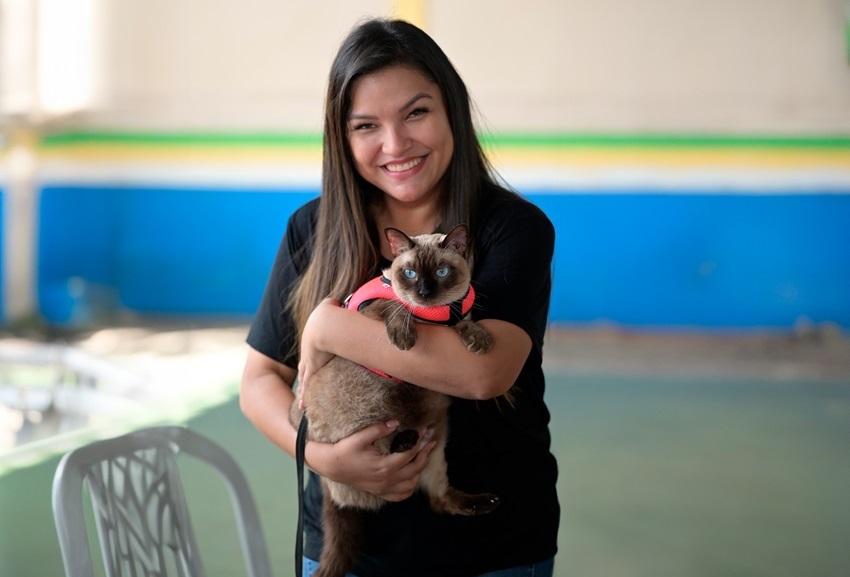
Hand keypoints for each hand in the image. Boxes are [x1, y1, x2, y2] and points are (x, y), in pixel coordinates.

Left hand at [297, 297, 339, 405]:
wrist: (324, 325)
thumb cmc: (330, 315)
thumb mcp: (330, 305)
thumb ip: (335, 303)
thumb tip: (340, 299)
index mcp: (313, 340)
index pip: (311, 351)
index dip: (311, 357)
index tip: (310, 362)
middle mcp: (308, 352)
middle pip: (305, 366)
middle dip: (305, 372)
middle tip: (304, 382)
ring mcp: (309, 362)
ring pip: (305, 379)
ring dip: (303, 389)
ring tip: (301, 401)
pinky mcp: (312, 371)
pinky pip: (307, 386)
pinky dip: (305, 397)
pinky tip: (302, 407)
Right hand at [309, 421, 436, 501]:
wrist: (331, 466)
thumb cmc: (345, 450)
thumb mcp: (361, 437)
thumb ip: (379, 429)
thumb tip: (396, 422)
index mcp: (385, 466)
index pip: (409, 453)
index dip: (419, 440)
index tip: (424, 430)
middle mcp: (387, 480)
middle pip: (415, 468)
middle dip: (425, 453)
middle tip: (431, 441)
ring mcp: (384, 488)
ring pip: (411, 484)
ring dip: (419, 470)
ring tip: (422, 456)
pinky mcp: (380, 492)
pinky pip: (401, 495)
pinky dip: (410, 487)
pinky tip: (411, 476)